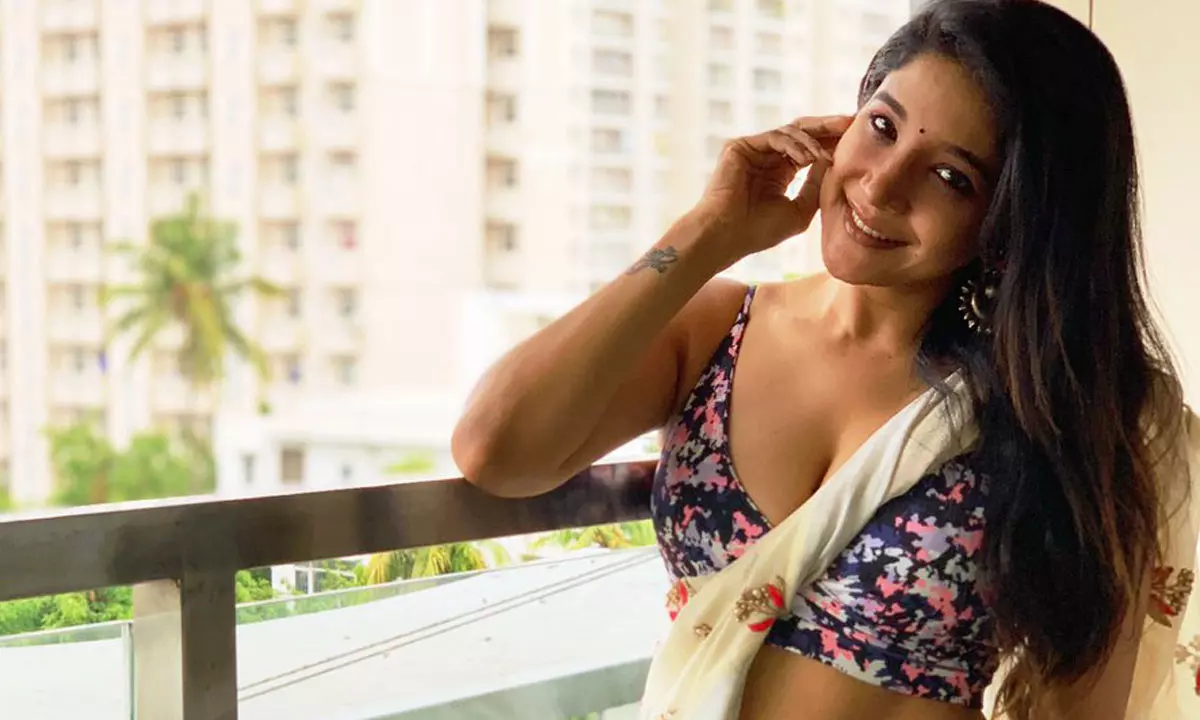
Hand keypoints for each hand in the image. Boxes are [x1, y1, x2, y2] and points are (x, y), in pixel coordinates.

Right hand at [693, 115, 853, 265]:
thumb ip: (817, 186)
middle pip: (802, 133)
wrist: (727, 236)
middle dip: (828, 127)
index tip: (857, 139)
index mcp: (779, 173)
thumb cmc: (759, 232)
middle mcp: (766, 158)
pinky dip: (794, 145)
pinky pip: (775, 137)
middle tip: (850, 122)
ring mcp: (752, 151)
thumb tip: (833, 161)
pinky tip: (808, 158)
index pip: (809, 150)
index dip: (832, 143)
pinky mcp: (740, 146)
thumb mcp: (800, 210)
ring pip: (790, 131)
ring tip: (826, 157)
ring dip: (813, 142)